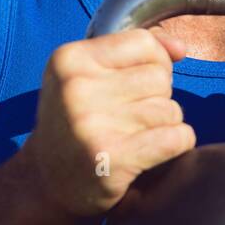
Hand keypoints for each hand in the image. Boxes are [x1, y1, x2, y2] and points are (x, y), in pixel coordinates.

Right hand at [22, 28, 195, 216]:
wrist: (43, 182)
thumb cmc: (76, 121)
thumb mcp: (90, 75)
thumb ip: (137, 52)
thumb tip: (181, 47)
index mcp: (69, 59)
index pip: (144, 42)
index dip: (153, 63)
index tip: (133, 87)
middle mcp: (77, 88)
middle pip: (160, 77)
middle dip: (156, 97)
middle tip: (127, 119)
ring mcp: (92, 125)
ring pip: (170, 109)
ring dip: (163, 125)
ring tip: (132, 137)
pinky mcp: (112, 159)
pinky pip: (177, 137)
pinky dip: (177, 144)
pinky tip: (152, 153)